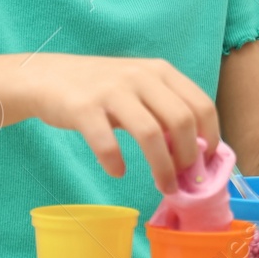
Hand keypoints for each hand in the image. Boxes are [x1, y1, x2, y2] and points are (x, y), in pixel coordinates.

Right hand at [16, 54, 219, 193]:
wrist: (46, 76)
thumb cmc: (99, 87)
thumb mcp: (138, 86)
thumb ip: (164, 108)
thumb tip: (194, 148)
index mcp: (159, 71)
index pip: (201, 104)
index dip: (211, 136)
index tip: (206, 160)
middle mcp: (139, 76)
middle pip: (182, 121)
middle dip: (188, 157)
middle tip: (183, 178)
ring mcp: (111, 91)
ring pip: (151, 134)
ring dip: (163, 168)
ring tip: (164, 186)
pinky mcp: (83, 108)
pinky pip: (107, 144)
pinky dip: (116, 164)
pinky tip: (117, 171)